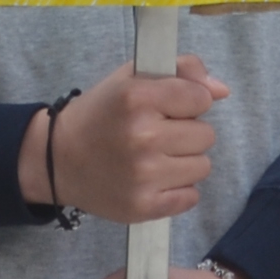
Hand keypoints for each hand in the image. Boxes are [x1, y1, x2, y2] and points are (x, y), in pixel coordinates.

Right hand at [19, 59, 227, 223]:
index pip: (201, 99)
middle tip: (158, 134)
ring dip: (184, 162)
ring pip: (202, 167)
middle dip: (187, 132)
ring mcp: (143, 176)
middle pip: (206, 135)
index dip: (189, 102)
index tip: (168, 107)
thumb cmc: (100, 114)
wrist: (57, 159)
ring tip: (155, 157)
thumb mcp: (133, 78)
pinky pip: (191, 197)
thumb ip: (182, 71)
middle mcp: (142, 137)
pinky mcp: (144, 207)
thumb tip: (222, 91)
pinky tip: (154, 179)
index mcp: (138, 98)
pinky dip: (177, 190)